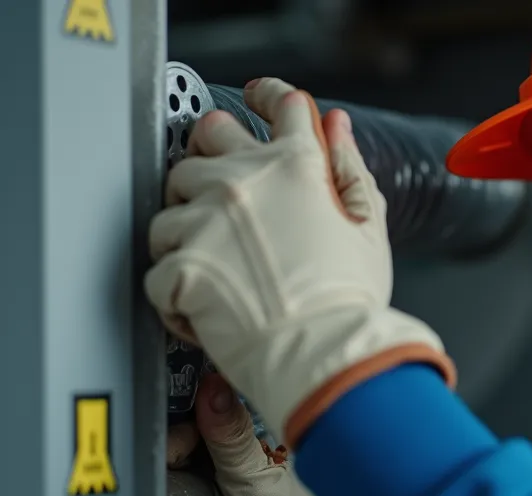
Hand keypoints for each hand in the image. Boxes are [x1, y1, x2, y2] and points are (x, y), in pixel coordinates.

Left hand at [145, 77, 455, 447]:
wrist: (325, 358)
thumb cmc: (350, 303)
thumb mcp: (368, 228)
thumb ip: (349, 169)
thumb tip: (336, 127)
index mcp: (299, 167)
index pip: (281, 105)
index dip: (269, 97)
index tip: (258, 98)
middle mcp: (246, 181)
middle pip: (206, 139)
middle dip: (212, 162)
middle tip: (228, 202)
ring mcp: (207, 220)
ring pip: (170, 205)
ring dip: (188, 233)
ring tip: (221, 270)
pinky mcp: (180, 263)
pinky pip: (160, 267)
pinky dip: (178, 291)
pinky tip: (210, 307)